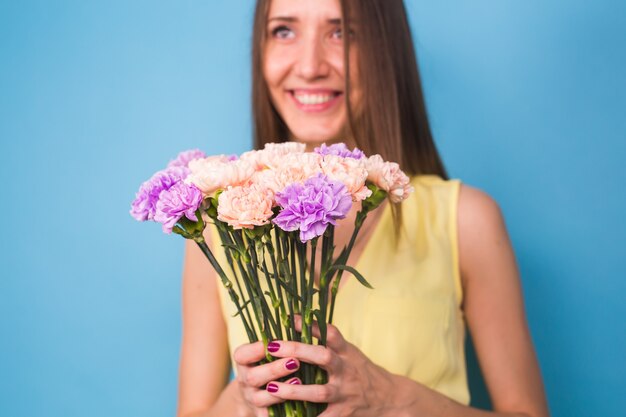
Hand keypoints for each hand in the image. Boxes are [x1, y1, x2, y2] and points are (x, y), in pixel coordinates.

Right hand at [233, 339, 302, 416]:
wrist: (259, 391)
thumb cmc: (268, 361)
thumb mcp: (268, 350)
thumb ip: (278, 340)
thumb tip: (298, 321)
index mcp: (244, 361)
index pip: (242, 355)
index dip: (255, 350)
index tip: (272, 344)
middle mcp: (245, 380)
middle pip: (253, 377)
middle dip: (274, 369)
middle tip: (295, 361)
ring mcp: (252, 398)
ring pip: (261, 398)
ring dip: (281, 391)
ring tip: (299, 382)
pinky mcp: (262, 414)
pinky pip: (270, 416)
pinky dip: (284, 411)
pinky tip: (300, 404)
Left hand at [263, 315, 400, 416]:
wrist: (390, 398)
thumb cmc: (362, 371)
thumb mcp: (349, 352)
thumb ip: (329, 340)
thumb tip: (300, 320)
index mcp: (346, 352)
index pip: (330, 333)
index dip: (310, 324)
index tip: (290, 318)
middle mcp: (347, 370)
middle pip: (323, 357)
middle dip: (297, 351)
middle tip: (272, 347)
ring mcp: (345, 393)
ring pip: (319, 392)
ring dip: (294, 391)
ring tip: (271, 388)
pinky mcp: (343, 414)